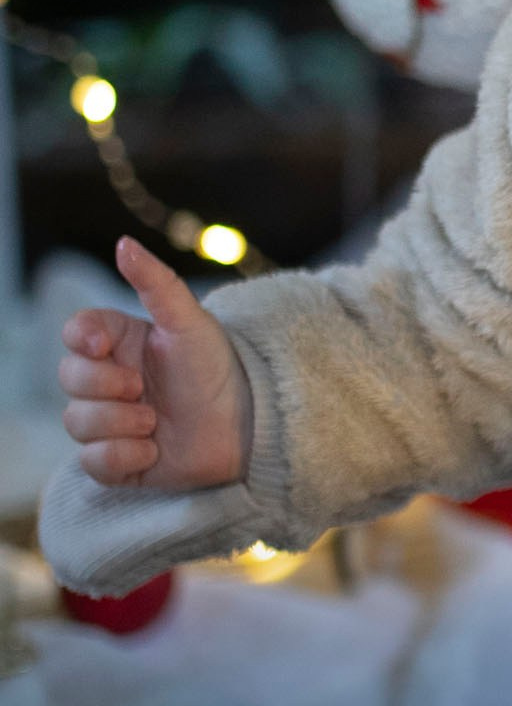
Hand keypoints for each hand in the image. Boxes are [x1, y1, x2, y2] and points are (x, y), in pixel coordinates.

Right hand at [59, 236, 253, 489]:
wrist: (249, 425)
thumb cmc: (220, 368)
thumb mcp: (191, 322)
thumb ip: (157, 283)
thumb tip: (123, 242)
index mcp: (121, 343)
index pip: (75, 332)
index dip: (81, 339)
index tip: (105, 346)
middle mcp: (110, 380)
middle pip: (68, 378)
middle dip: (104, 386)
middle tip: (143, 389)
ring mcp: (112, 421)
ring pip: (77, 422)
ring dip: (118, 423)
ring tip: (156, 422)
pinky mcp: (119, 461)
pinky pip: (91, 463)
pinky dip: (121, 457)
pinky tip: (153, 450)